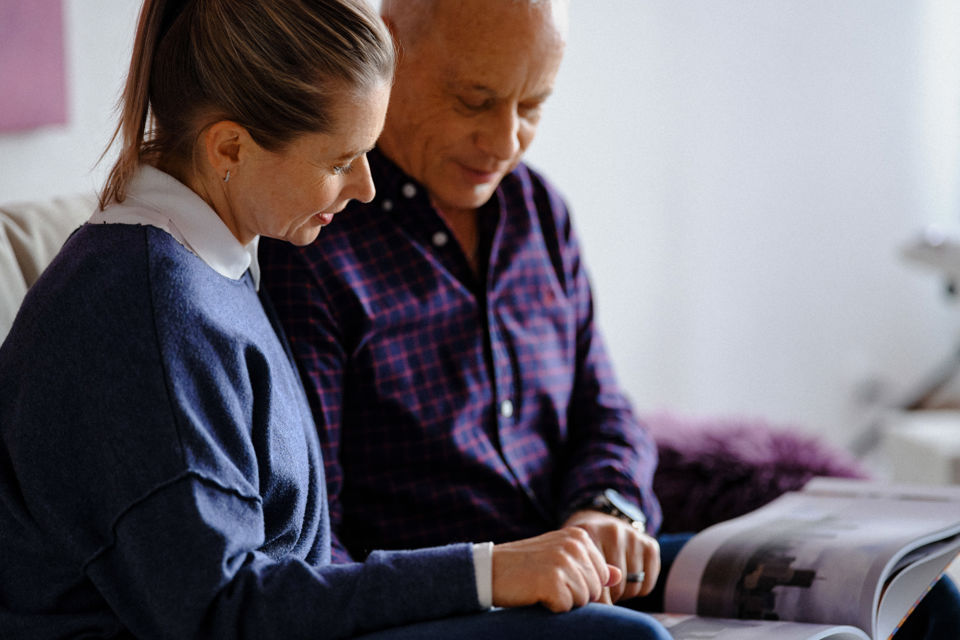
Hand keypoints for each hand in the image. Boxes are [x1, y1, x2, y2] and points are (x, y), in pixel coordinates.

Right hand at [491, 528, 621, 612]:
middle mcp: (574, 545)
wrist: (490, 569)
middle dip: (573, 594)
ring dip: (562, 601)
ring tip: (540, 586)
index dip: (579, 584)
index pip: (601, 576)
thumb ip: (590, 566)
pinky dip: (551, 606)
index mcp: (579, 537)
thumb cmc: (525, 566)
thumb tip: (618, 576)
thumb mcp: (560, 559)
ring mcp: (564, 561)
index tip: (555, 575)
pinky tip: (535, 593)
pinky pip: (567, 607)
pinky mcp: (553, 580)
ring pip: (583, 600)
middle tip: (546, 582)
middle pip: (595, 589)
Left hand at [563, 510, 659, 602]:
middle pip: (615, 587)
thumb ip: (579, 577)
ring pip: (633, 588)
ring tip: (613, 585)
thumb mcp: (574, 556)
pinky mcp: (651, 545)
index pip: (595, 581)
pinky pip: (647, 585)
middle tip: (601, 592)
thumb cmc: (582, 548)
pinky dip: (638, 589)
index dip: (593, 598)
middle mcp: (613, 532)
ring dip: (623, 594)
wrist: (598, 521)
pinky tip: (628, 579)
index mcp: (589, 533)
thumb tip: (599, 610)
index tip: (590, 603)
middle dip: (608, 597)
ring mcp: (633, 538)